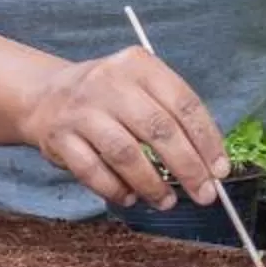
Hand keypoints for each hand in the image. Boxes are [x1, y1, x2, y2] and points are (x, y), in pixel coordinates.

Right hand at [17, 46, 232, 210]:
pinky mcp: (59, 137)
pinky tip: (130, 198)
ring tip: (167, 202)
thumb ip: (172, 116)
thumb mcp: (140, 87)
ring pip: (125, 153)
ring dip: (152, 184)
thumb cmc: (109, 98)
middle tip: (204, 194)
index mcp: (138, 64)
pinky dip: (115, 189)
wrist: (45, 95)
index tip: (220, 171)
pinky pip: (92, 171)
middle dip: (187, 167)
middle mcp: (109, 82)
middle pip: (157, 128)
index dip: (207, 140)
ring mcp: (81, 109)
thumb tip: (210, 165)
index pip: (183, 103)